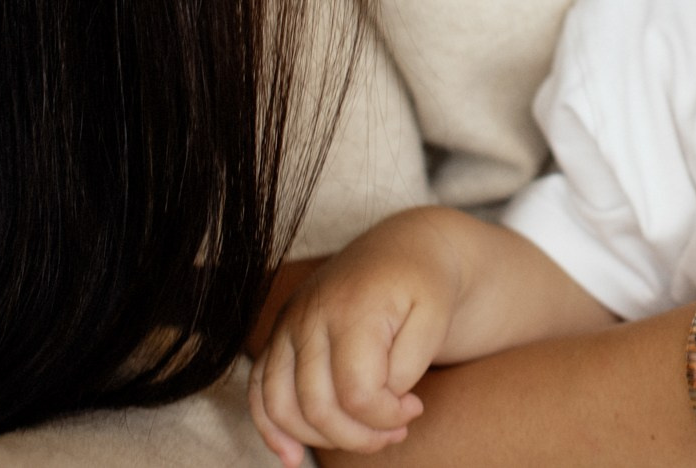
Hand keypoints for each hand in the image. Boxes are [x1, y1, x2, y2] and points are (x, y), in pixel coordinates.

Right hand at [248, 212, 456, 463]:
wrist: (401, 250)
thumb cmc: (422, 286)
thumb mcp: (436, 318)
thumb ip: (408, 364)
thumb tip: (376, 400)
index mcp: (352, 309)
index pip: (357, 393)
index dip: (386, 417)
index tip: (414, 408)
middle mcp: (309, 316)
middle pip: (317, 407)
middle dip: (360, 436)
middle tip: (395, 430)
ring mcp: (287, 326)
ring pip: (281, 407)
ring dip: (321, 439)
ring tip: (363, 438)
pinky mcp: (278, 337)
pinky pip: (259, 393)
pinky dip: (270, 429)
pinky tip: (290, 456)